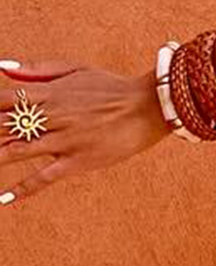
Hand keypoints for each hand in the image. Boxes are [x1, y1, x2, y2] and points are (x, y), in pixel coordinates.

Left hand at [0, 58, 170, 210]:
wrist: (150, 106)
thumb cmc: (111, 86)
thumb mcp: (75, 69)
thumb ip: (36, 69)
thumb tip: (1, 67)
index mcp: (49, 92)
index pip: (3, 97)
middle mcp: (52, 116)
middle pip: (3, 126)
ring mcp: (64, 140)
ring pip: (17, 152)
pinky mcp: (78, 161)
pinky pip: (46, 177)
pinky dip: (24, 189)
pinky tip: (4, 198)